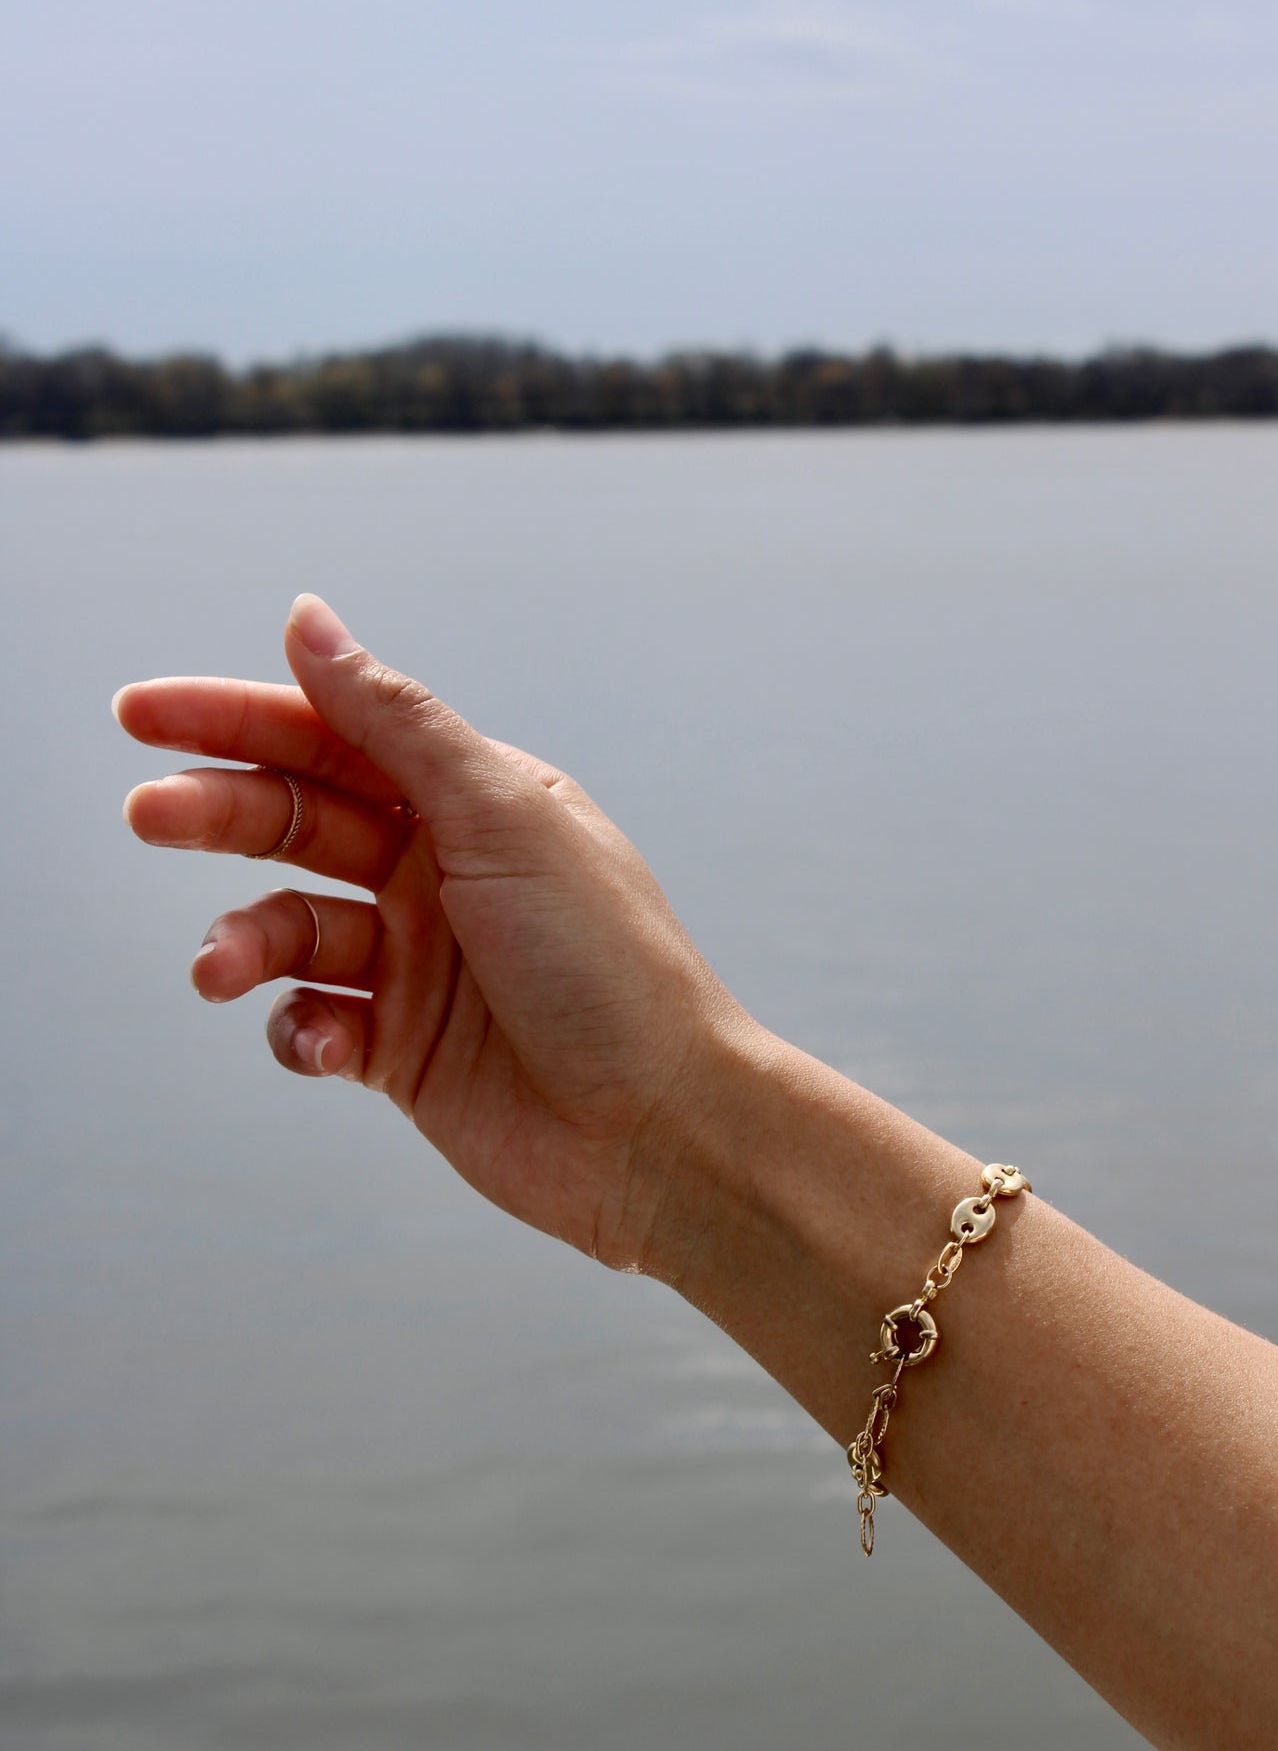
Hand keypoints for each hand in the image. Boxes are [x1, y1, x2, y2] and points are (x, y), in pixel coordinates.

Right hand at [115, 594, 749, 1268]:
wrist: (661, 1129)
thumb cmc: (607, 962)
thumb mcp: (501, 816)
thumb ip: (394, 723)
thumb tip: (308, 621)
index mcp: (472, 800)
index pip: (333, 736)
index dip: (236, 719)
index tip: (143, 715)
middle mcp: (439, 872)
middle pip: (296, 822)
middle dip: (217, 814)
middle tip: (148, 816)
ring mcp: (417, 963)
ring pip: (289, 930)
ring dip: (244, 942)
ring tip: (220, 969)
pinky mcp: (401, 1051)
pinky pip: (311, 1024)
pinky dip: (298, 1032)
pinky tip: (327, 1046)